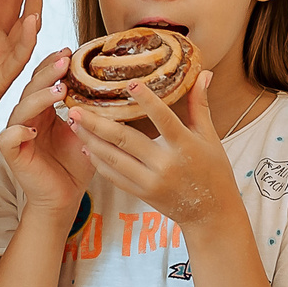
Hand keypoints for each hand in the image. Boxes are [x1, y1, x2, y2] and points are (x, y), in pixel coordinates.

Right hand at [0, 48, 90, 212]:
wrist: (66, 197)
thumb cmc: (76, 164)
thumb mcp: (88, 132)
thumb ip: (91, 110)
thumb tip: (108, 84)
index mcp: (44, 109)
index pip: (43, 80)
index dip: (53, 65)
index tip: (70, 52)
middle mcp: (28, 117)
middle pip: (31, 88)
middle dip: (47, 73)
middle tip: (65, 62)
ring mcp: (18, 134)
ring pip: (20, 108)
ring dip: (38, 98)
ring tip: (58, 91)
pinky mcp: (12, 154)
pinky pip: (7, 139)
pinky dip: (17, 132)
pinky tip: (32, 129)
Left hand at [60, 72, 242, 230]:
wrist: (211, 213)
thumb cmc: (214, 171)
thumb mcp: (210, 137)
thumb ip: (200, 105)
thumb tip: (204, 73)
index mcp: (184, 146)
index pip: (163, 118)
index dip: (147, 101)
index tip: (130, 83)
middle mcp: (165, 164)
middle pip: (125, 140)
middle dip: (97, 123)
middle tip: (75, 107)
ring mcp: (151, 181)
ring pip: (113, 159)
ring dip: (91, 140)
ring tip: (74, 123)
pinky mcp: (141, 193)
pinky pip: (114, 176)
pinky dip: (99, 162)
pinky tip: (86, 146)